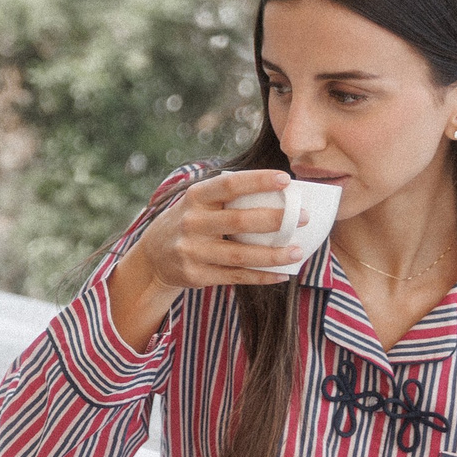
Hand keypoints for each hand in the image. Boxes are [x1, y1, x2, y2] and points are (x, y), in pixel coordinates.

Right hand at [101, 169, 306, 350]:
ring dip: (273, 254)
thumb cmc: (190, 222)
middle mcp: (191, 223)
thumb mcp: (199, 203)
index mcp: (195, 198)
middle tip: (303, 217)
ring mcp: (192, 251)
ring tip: (298, 251)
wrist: (153, 256)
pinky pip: (235, 277)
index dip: (257, 181)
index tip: (285, 179)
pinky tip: (282, 274)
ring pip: (240, 255)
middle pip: (239, 221)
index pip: (229, 185)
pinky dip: (261, 276)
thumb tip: (281, 192)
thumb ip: (228, 197)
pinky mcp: (196, 275)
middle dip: (275, 219)